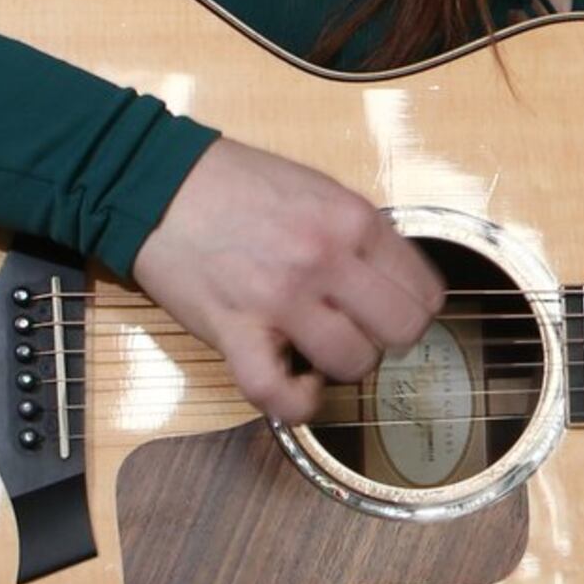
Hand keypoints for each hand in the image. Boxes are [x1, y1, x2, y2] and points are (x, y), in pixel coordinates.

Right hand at [129, 138, 443, 425]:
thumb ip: (360, 234)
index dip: (412, 307)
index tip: (390, 307)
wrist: (159, 183)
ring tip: (322, 346)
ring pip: (353, 363)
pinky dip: (295, 401)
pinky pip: (278, 393)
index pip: (424, 292)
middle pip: (401, 331)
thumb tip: (393, 278)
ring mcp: (280, 299)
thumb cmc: (237, 183)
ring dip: (343, 365)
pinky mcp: (234, 331)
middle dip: (387, 338)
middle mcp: (325, 259)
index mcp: (352, 220)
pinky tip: (295, 381)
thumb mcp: (319, 189)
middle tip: (361, 328)